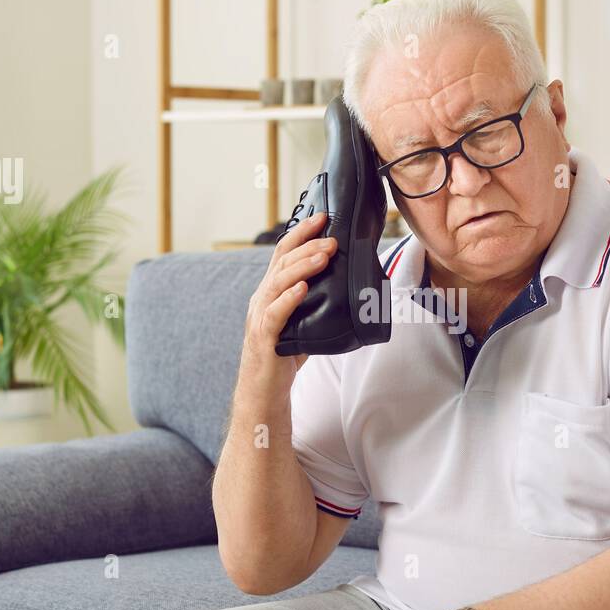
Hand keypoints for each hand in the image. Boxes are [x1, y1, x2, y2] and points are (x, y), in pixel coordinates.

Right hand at [239, 212, 337, 400]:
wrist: (264, 392)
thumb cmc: (284, 356)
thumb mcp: (303, 322)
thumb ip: (316, 303)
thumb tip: (349, 287)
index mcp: (271, 292)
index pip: (283, 254)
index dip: (301, 233)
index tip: (322, 217)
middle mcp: (262, 299)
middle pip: (281, 262)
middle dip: (306, 245)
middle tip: (331, 238)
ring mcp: (260, 317)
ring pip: (278, 283)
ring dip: (302, 267)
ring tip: (323, 257)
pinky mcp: (263, 338)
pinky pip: (274, 314)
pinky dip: (288, 299)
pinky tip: (302, 289)